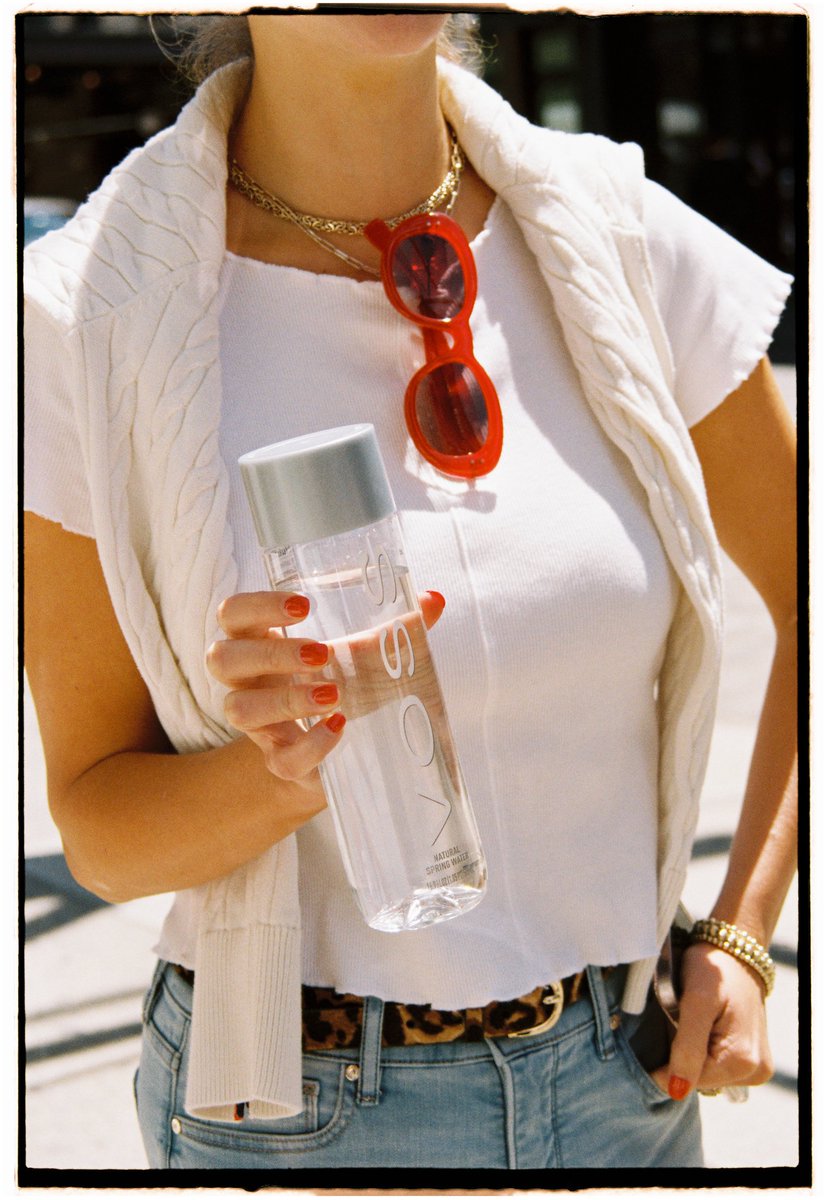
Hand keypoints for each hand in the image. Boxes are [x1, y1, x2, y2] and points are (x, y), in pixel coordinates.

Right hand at [206, 589, 445, 787]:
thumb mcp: (365, 655)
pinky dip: (312, 743)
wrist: (344, 754)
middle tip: (321, 653)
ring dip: (285, 698)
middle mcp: (249, 683)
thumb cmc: (344, 687)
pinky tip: (340, 727)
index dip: (256, 606)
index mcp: (261, 643)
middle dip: (270, 653)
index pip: (232, 615)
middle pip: (222, 660)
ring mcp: (260, 726)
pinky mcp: (281, 763)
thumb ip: (396, 627)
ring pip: (238, 710)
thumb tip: (434, 599)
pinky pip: (282, 759)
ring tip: (333, 693)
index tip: (304, 606)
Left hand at [650, 941, 773, 1099]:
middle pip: (698, 1081)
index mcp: (742, 1061)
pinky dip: (702, 1050)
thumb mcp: (696, 1002)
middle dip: (680, 1055)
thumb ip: (687, 1048)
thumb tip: (678, 1091)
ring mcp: (755, 1068)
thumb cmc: (714, 970)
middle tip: (678, 1019)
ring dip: (690, 1053)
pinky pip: (716, 1066)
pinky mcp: (751, 1060)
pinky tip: (702, 1027)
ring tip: (690, 1020)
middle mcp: (754, 1072)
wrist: (735, 952)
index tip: (660, 1032)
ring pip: (705, 1075)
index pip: (688, 1083)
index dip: (665, 1063)